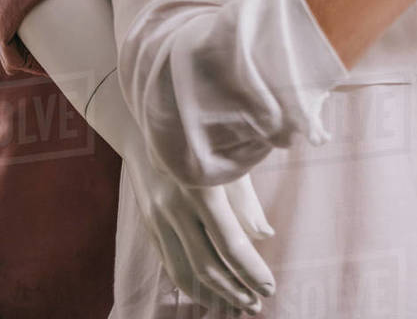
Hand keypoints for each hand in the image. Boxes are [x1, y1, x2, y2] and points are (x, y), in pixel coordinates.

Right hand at [124, 133, 275, 314]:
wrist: (146, 117)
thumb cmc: (200, 133)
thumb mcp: (228, 156)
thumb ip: (246, 199)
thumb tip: (265, 234)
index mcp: (203, 188)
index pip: (231, 244)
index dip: (251, 270)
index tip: (269, 286)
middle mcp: (177, 206)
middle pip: (207, 265)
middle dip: (235, 290)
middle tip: (257, 304)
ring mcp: (158, 216)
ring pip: (184, 270)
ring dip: (212, 293)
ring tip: (236, 306)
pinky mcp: (148, 221)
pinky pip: (168, 262)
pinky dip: (188, 284)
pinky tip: (206, 293)